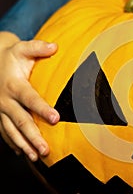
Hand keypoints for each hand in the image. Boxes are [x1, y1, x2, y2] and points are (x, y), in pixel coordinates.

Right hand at [0, 32, 59, 160]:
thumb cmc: (12, 57)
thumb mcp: (23, 48)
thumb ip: (38, 47)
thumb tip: (55, 46)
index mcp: (14, 85)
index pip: (30, 99)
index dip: (42, 109)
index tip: (56, 119)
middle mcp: (6, 100)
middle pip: (21, 121)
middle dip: (33, 136)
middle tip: (46, 150)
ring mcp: (1, 110)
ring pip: (12, 130)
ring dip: (24, 144)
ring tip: (35, 157)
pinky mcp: (0, 115)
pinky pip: (5, 131)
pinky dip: (13, 142)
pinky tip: (22, 152)